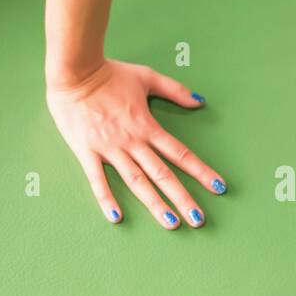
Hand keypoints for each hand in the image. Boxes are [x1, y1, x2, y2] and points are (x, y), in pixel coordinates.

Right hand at [46, 60, 225, 228]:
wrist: (76, 72)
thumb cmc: (109, 73)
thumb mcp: (146, 77)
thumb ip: (174, 90)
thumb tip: (199, 101)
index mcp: (148, 126)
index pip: (180, 153)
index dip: (201, 171)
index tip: (219, 187)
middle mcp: (132, 142)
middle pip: (162, 174)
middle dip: (183, 198)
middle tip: (199, 220)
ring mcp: (110, 148)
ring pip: (136, 181)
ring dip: (154, 203)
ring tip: (170, 223)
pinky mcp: (87, 151)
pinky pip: (97, 179)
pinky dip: (106, 198)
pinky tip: (116, 216)